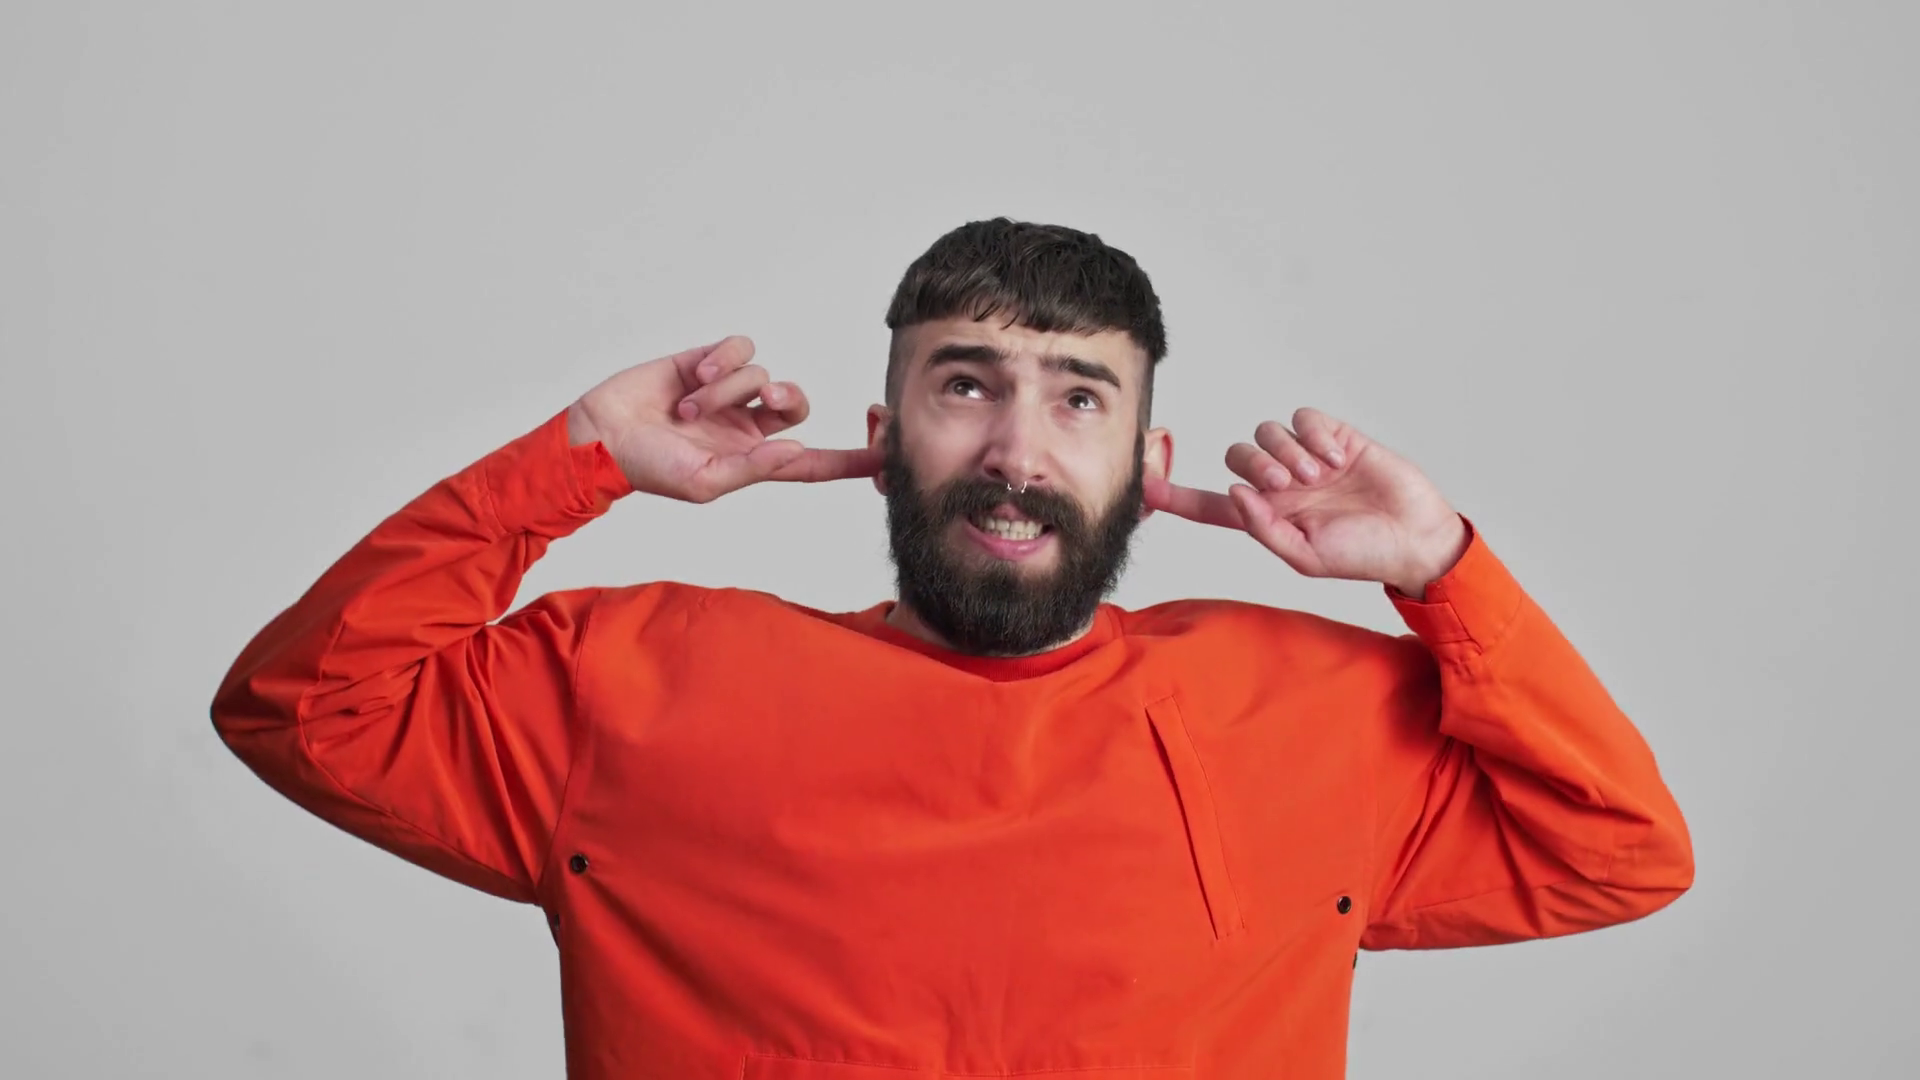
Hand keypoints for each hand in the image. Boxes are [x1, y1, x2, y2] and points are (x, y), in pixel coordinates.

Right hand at [565, 336, 880, 502]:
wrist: (600, 434)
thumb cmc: (647, 469)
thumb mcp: (702, 482)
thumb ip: (751, 467)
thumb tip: (795, 450)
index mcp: (752, 460)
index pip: (812, 460)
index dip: (849, 460)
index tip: (886, 456)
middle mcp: (746, 426)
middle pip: (796, 402)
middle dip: (789, 398)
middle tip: (770, 400)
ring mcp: (727, 393)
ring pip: (760, 373)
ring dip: (728, 388)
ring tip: (690, 405)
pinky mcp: (705, 362)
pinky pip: (737, 348)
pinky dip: (719, 362)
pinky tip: (692, 378)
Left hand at [1145, 407, 1469, 596]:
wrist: (1414, 537)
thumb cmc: (1362, 555)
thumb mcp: (1306, 557)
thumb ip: (1265, 529)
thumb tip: (1235, 493)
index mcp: (1268, 516)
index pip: (1212, 505)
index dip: (1178, 497)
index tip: (1144, 488)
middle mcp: (1282, 484)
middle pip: (1238, 456)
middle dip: (1256, 465)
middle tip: (1290, 484)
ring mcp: (1307, 458)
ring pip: (1267, 432)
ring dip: (1288, 451)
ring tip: (1321, 475)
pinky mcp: (1335, 437)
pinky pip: (1303, 418)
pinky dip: (1314, 434)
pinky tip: (1337, 456)